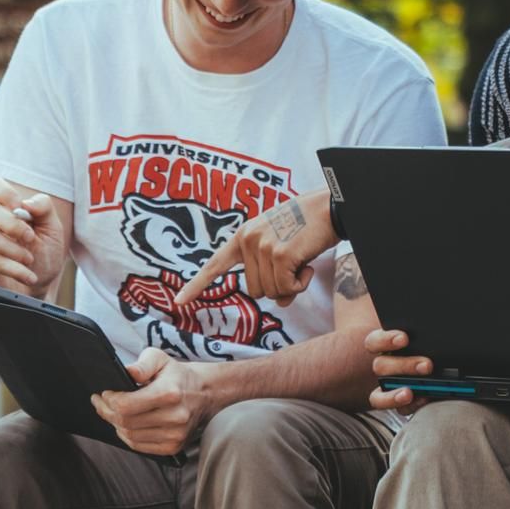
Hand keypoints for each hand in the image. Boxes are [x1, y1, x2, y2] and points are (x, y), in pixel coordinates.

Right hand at [0, 176, 65, 295]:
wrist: (39, 289)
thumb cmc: (43, 255)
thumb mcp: (53, 230)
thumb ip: (43, 208)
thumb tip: (26, 203)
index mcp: (5, 209)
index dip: (3, 191)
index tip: (19, 206)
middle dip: (14, 225)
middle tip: (31, 238)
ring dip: (13, 249)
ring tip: (30, 260)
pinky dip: (14, 269)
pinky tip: (29, 276)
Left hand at [92, 349, 212, 455]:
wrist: (205, 393)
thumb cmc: (178, 375)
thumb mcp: (160, 359)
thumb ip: (142, 364)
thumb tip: (127, 372)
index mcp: (170, 393)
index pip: (126, 405)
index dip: (109, 401)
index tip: (103, 394)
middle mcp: (174, 417)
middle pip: (126, 422)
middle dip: (107, 412)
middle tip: (101, 403)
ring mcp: (175, 435)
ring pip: (130, 436)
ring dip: (115, 425)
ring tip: (112, 413)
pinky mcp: (174, 447)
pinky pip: (139, 447)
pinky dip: (127, 436)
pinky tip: (125, 425)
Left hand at [178, 188, 336, 309]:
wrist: (329, 207)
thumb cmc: (307, 225)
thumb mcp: (280, 244)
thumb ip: (271, 271)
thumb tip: (279, 301)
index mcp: (243, 236)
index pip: (215, 264)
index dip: (198, 285)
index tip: (180, 301)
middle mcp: (248, 241)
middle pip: (254, 290)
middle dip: (276, 285)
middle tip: (293, 265)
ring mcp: (263, 248)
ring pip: (271, 292)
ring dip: (291, 285)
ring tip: (301, 260)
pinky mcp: (281, 256)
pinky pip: (287, 289)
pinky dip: (300, 284)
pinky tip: (308, 265)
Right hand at [366, 326, 431, 414]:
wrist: (444, 364)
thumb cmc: (431, 347)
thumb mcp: (426, 338)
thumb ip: (425, 331)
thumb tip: (438, 323)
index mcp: (386, 345)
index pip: (375, 341)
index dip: (386, 340)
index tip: (404, 338)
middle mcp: (384, 366)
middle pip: (381, 366)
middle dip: (404, 366)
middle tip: (427, 365)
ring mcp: (389, 387)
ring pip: (379, 394)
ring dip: (396, 394)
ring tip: (411, 393)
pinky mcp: (400, 403)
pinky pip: (398, 409)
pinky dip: (411, 406)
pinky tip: (425, 399)